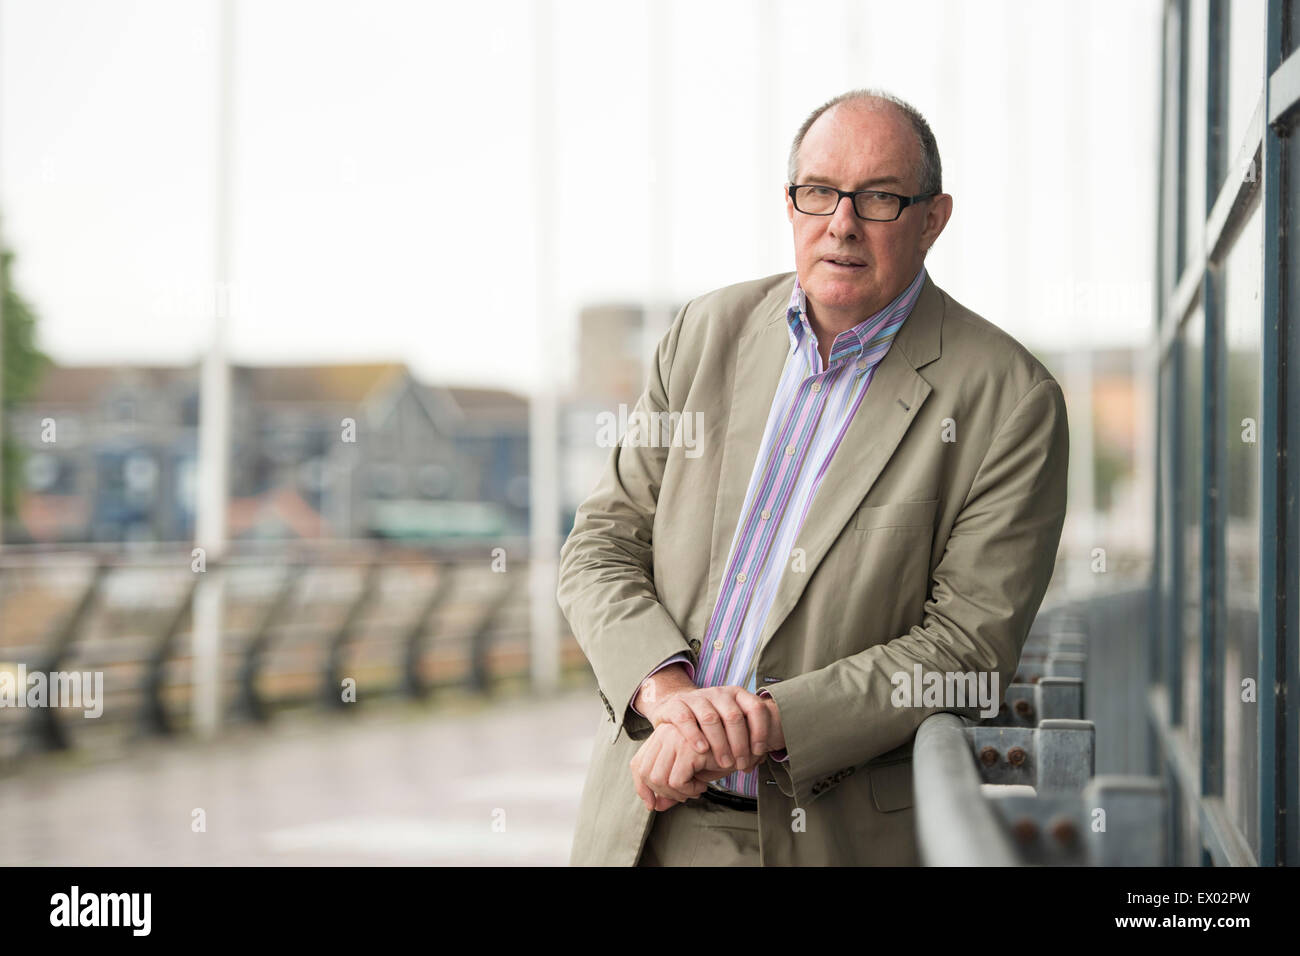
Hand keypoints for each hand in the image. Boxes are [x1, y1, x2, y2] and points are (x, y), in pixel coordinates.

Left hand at [629, 722, 735, 811]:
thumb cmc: (718, 756)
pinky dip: (689, 790)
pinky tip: (704, 785)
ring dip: (678, 792)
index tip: (654, 804)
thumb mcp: (689, 772)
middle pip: (647, 773)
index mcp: (661, 735)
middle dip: (664, 793)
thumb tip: (654, 806)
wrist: (744, 743)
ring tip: (696, 788)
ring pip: (659, 779)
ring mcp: (675, 738)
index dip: (642, 788)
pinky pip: (677, 781)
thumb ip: (670, 787)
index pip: (639, 765)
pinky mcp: (688, 748)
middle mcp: (664, 732)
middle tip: (685, 795)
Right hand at [638, 676, 781, 772]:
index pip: (755, 707)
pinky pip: (686, 719)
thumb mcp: (731, 724)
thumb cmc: (712, 723)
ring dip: (720, 744)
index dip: (760, 731)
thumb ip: (746, 738)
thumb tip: (758, 761)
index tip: (758, 752)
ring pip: (711, 718)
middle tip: (740, 765)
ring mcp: (697, 697)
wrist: (677, 706)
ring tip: (724, 764)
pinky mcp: (677, 705)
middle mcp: (719, 693)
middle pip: (733, 716)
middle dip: (739, 744)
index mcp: (737, 695)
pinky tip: (702, 750)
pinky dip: (695, 735)